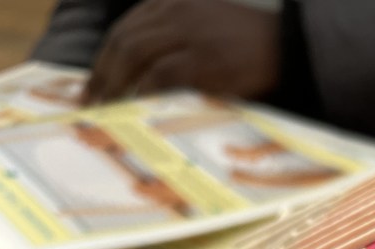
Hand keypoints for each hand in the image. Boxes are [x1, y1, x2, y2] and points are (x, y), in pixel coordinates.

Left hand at [84, 0, 280, 103]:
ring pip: (136, 53)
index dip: (103, 59)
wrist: (285, 47)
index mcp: (172, 3)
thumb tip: (139, 79)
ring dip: (116, 85)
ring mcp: (189, 32)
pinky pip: (162, 74)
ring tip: (105, 112)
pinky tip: (134, 109)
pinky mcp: (203, 57)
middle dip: (101, 75)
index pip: (126, 28)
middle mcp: (176, 10)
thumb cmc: (246, 47)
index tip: (91, 87)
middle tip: (89, 105)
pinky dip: (144, 91)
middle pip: (124, 40)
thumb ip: (172, 42)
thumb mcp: (203, 30)